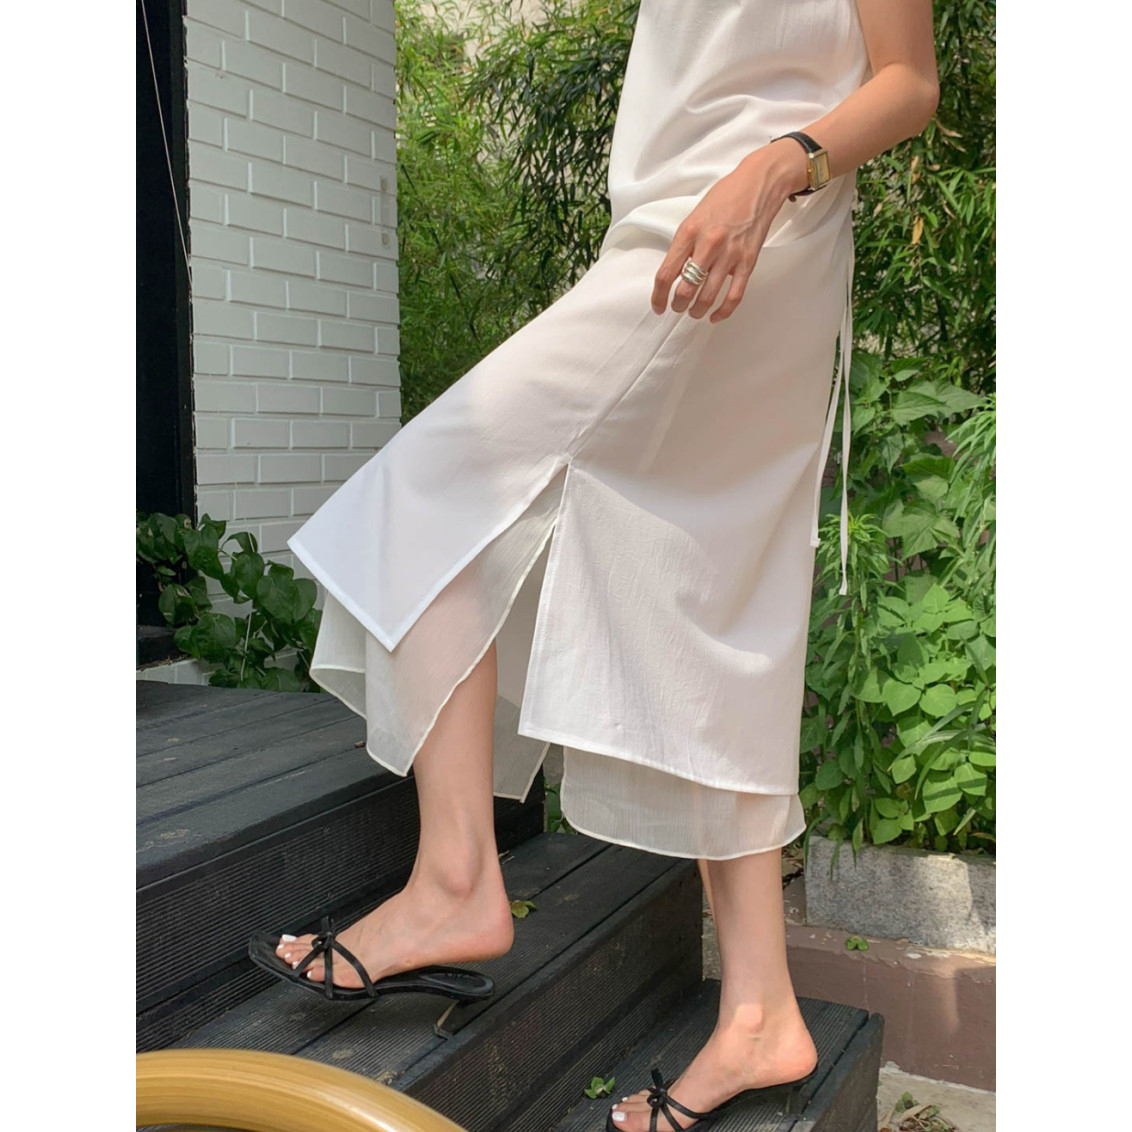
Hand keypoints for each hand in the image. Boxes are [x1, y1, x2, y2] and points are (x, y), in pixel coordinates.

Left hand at [650, 140, 808, 323]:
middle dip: (678, 306)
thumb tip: (674, 272)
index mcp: (689, 232)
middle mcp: (708, 245)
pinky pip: (733, 296)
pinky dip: (722, 312)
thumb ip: (683, 245)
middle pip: (686, 290)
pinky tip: (714, 316)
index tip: (658, 306)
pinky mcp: (748, 262)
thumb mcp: (694, 217)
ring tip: (694, 312)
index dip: (658, 297)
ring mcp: (729, 255)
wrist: (758, 184)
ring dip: (697, 311)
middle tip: (677, 308)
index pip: (666, 274)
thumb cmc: (725, 197)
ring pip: (708, 297)